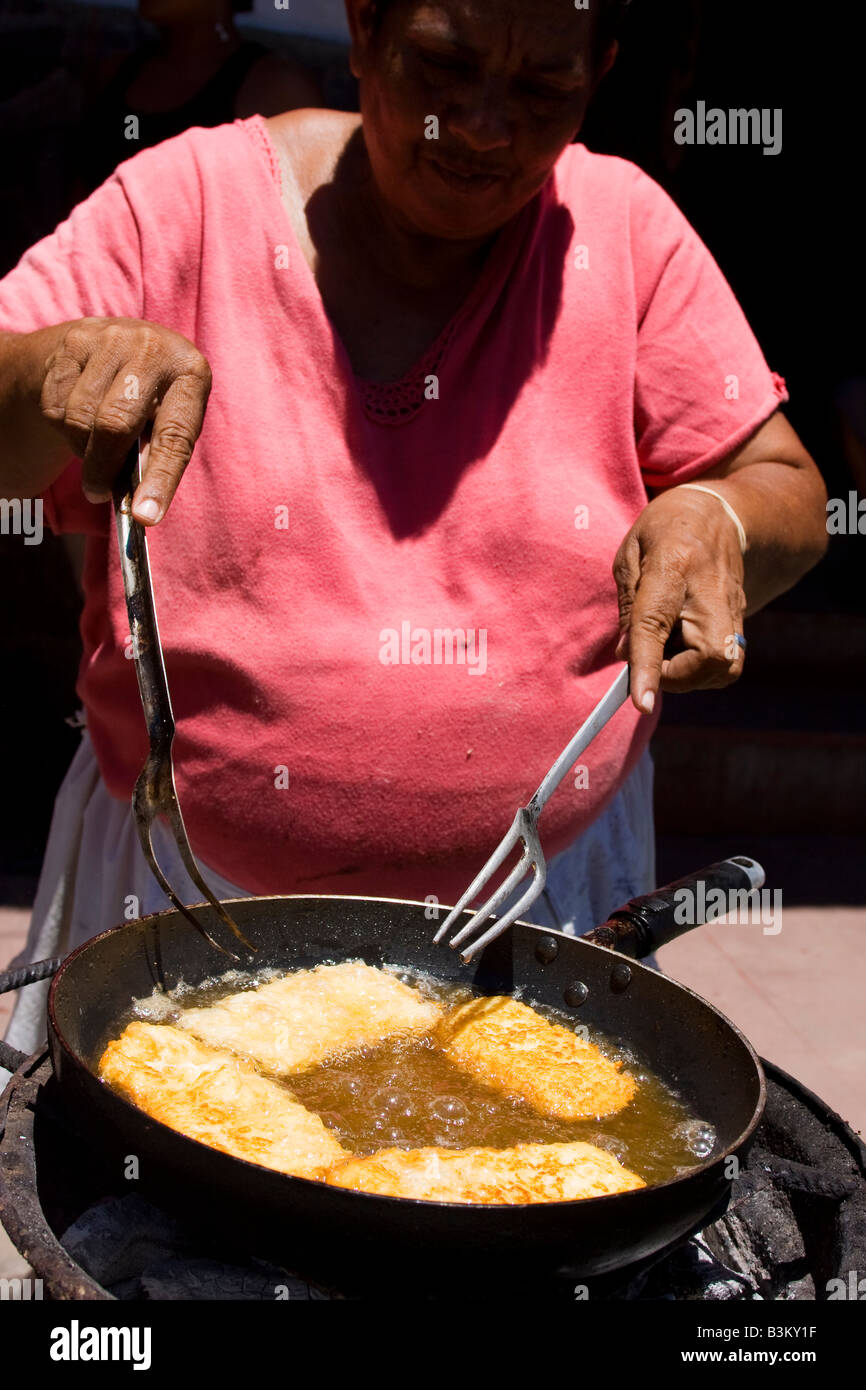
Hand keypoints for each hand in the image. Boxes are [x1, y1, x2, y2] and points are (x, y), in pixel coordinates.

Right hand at [39, 316, 211, 524]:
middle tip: (99, 493)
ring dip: (82, 449)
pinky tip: (79, 421)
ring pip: (80, 418)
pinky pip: (57, 406)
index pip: (174, 435)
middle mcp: (152, 348)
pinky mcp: (72, 342)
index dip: (160, 480)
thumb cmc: (151, 397)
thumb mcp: (168, 417)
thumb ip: (160, 452)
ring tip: (94, 450)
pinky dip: (64, 428)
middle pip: (114, 424)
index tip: (145, 516)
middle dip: (102, 469)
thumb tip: (140, 504)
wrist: (111, 342)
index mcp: (190, 371)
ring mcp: (109, 339)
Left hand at [613, 487, 746, 713]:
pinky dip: (700, 668)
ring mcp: (734, 610)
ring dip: (687, 674)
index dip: (648, 668)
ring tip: (667, 645)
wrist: (722, 513)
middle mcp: (711, 594)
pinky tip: (684, 643)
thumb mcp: (632, 552)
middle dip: (673, 676)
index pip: (656, 626)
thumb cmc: (667, 528)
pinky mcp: (742, 623)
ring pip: (721, 670)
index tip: (641, 703)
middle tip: (649, 658)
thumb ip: (626, 604)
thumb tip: (625, 655)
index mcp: (674, 567)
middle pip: (707, 660)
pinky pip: (724, 665)